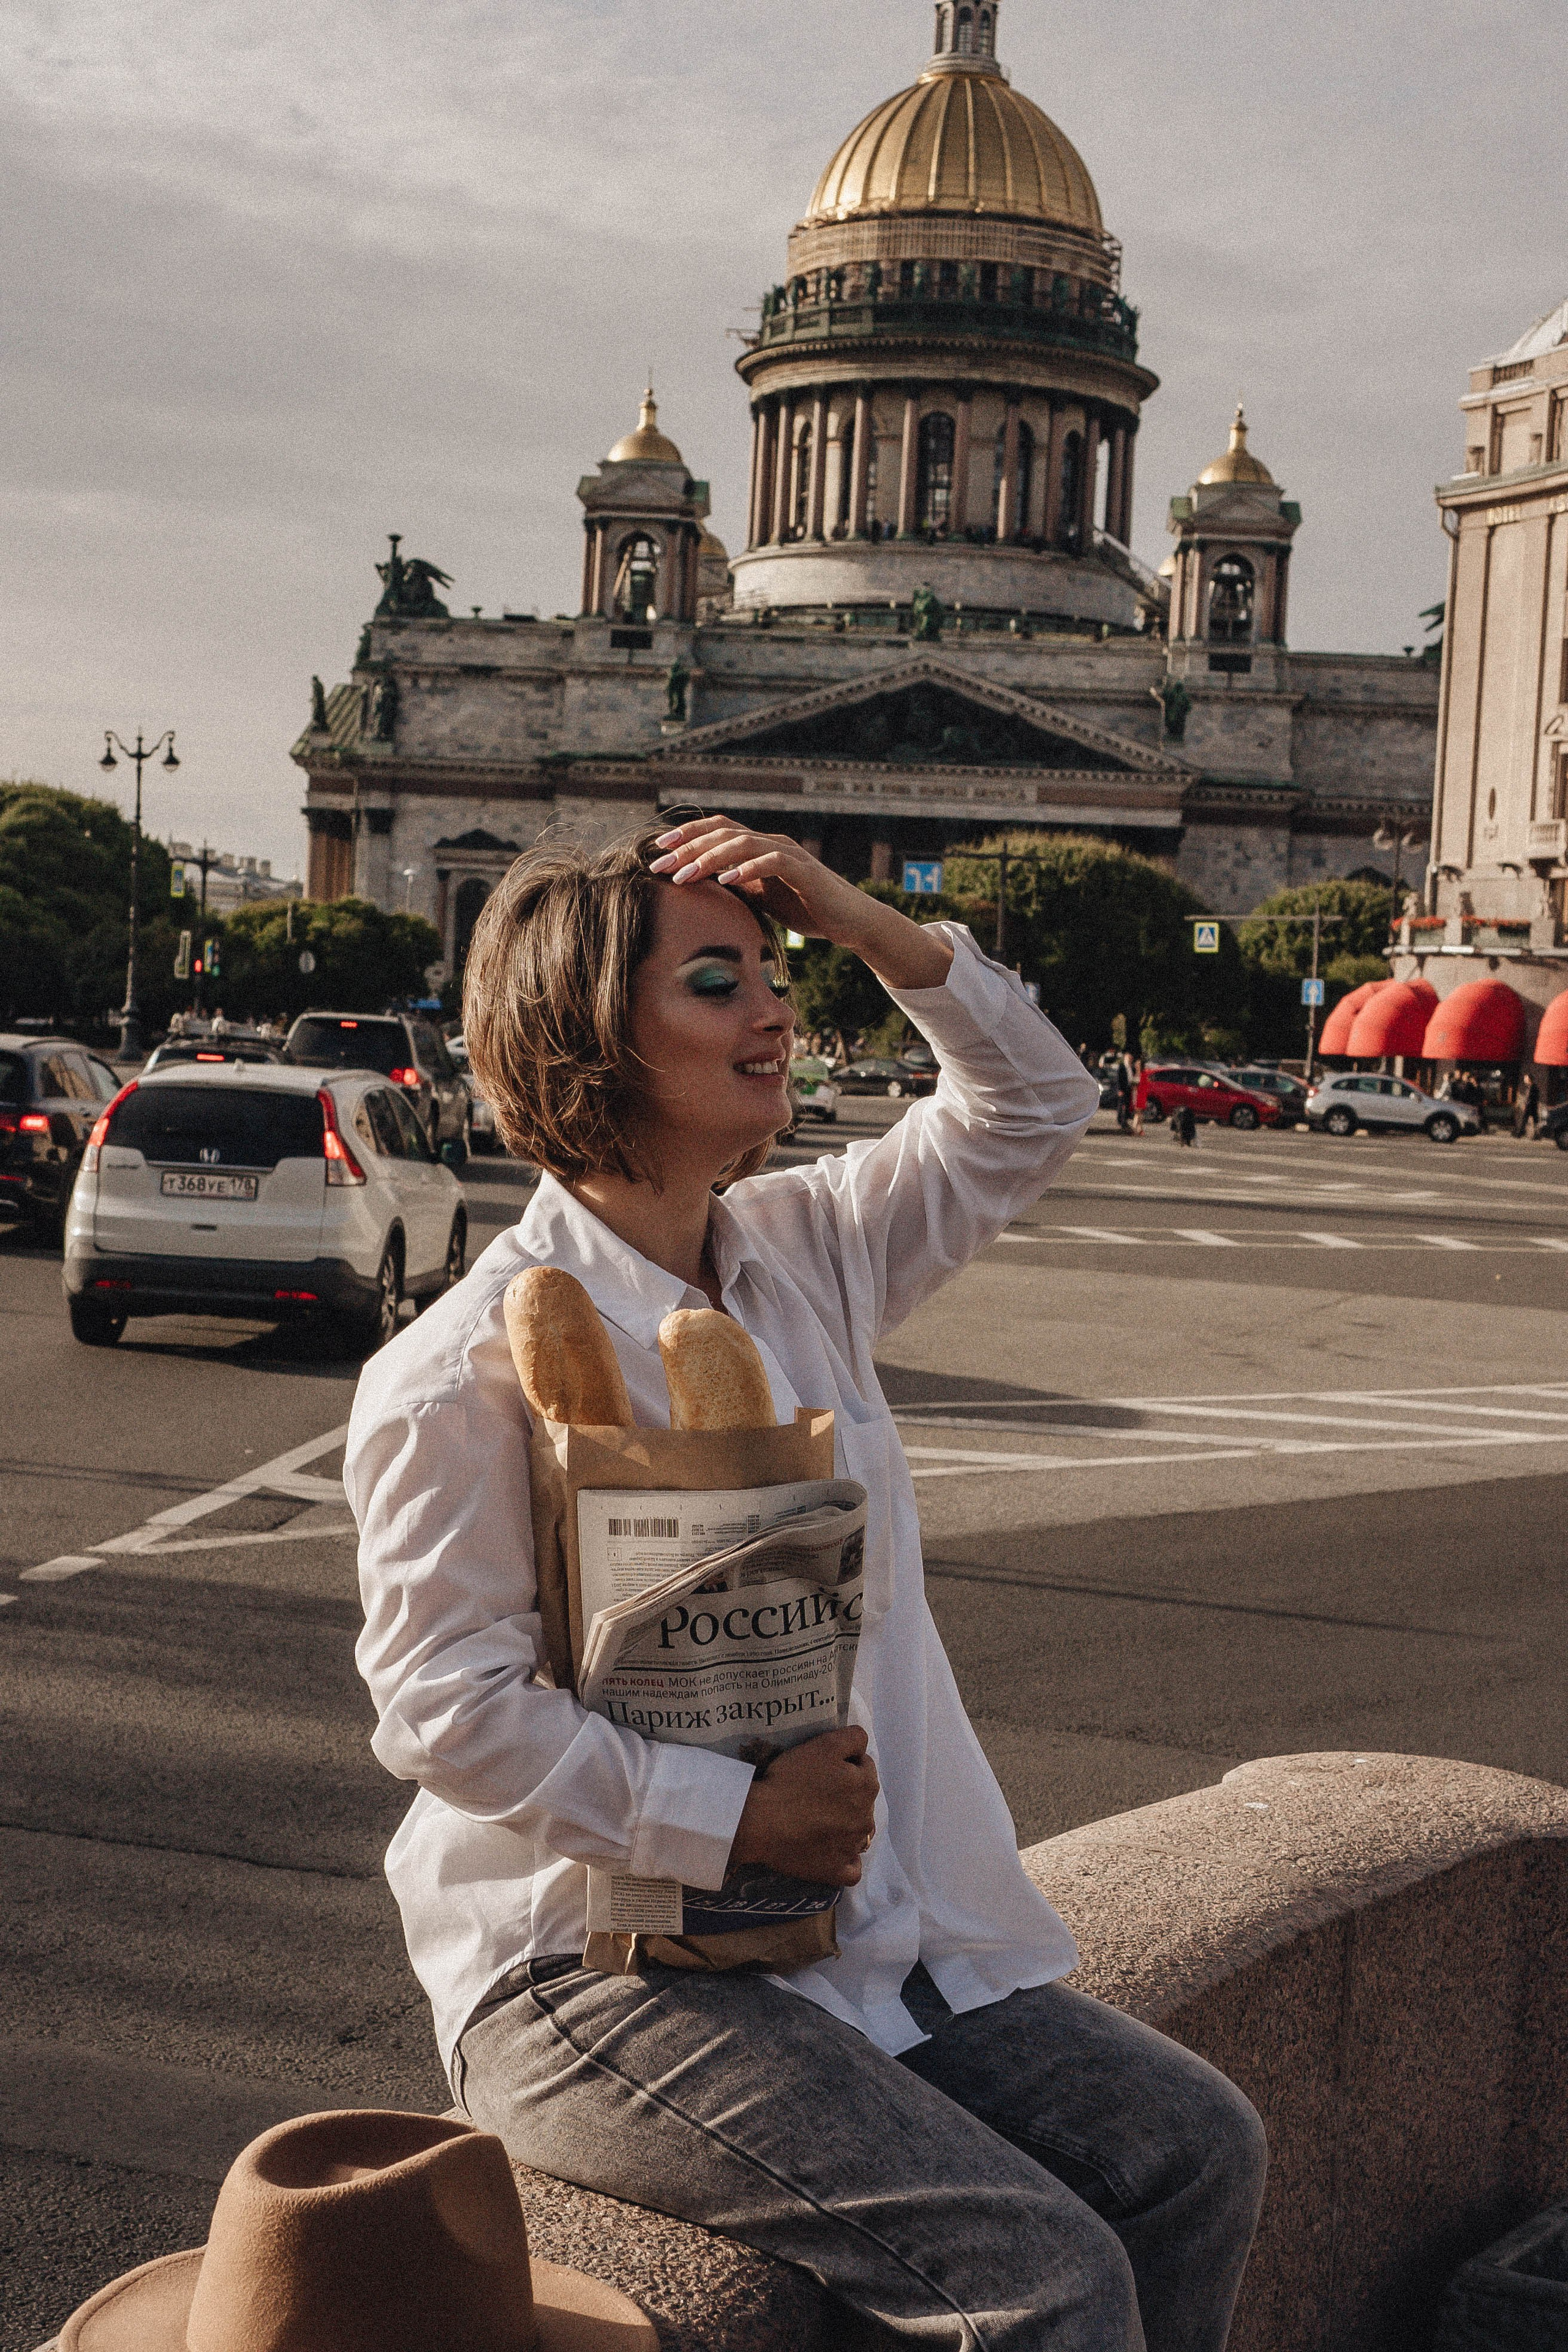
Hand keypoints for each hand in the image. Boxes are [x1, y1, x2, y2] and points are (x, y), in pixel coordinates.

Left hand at [650, 818, 952, 992]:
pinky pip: (772, 861)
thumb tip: (699, 889)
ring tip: (685, 875)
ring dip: (710, 858)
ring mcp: (787, 853)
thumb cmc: (804, 908)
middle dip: (687, 848)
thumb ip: (735, 887)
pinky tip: (727, 880)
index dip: (686, 836)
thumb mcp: (760, 898)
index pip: (716, 831)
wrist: (848, 920)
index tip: (656, 851)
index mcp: (757, 847)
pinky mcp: (804, 870)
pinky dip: (748, 868)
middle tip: (658, 865)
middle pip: (722, 833)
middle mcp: (770, 842)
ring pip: (742, 843)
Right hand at [726, 1727, 879, 1887]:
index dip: (844, 1764)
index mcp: (866, 1785)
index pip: (865, 1767)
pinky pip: (851, 1868)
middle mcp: (866, 1818)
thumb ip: (853, 1738)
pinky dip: (845, 1860)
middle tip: (816, 1793)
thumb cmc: (791, 1779)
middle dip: (848, 1794)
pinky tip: (831, 1851)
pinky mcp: (836, 1871)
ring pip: (859, 1832)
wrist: (760, 1820)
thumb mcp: (824, 1744)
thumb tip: (863, 1748)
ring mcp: (852, 1848)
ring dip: (847, 1825)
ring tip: (819, 1820)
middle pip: (863, 1799)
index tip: (822, 1769)